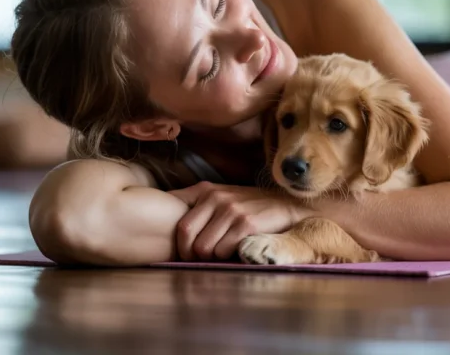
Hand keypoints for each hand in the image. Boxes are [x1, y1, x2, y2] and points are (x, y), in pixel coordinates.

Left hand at [168, 181, 309, 261]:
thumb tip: (161, 211)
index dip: (175, 240)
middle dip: (190, 253)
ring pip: (203, 246)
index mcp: (205, 190)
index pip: (176, 217)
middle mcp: (216, 197)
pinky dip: (226, 256)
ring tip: (221, 252)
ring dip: (210, 256)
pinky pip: (223, 250)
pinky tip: (236, 250)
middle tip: (200, 258)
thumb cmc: (249, 205)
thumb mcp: (220, 196)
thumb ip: (194, 202)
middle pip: (186, 235)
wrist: (288, 205)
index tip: (183, 249)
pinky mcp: (246, 223)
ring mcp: (231, 209)